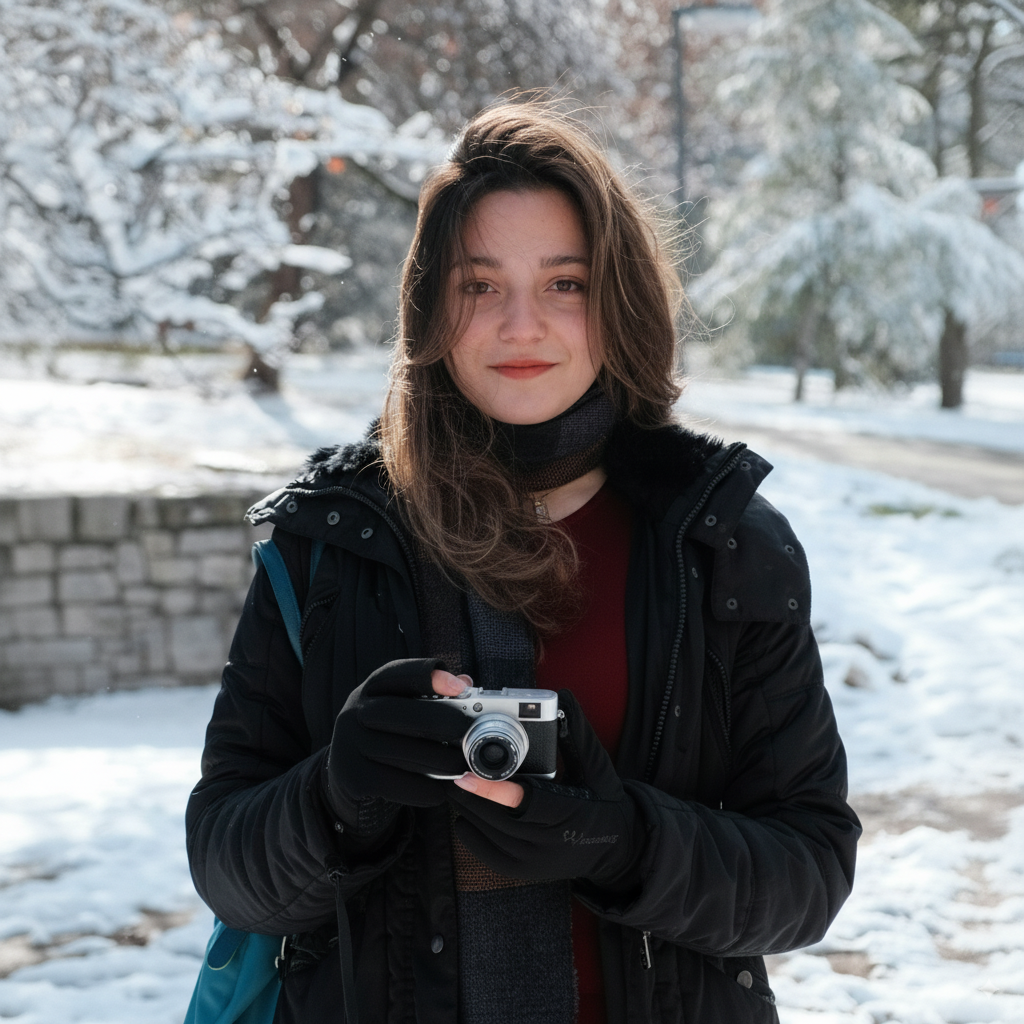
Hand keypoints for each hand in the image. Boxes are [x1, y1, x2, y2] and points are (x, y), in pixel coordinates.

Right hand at [324, 659, 471, 835]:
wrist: (351, 779)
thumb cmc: (389, 739)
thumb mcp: (404, 712)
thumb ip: (433, 696)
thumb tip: (465, 682)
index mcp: (371, 689)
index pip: (398, 673)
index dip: (429, 676)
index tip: (459, 687)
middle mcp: (354, 711)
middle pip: (400, 712)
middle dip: (440, 721)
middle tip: (468, 733)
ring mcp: (348, 744)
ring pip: (401, 751)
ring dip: (439, 761)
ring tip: (463, 766)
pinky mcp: (352, 776)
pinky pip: (395, 783)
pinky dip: (423, 789)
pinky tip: (441, 791)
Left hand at [447, 690, 643, 887]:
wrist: (616, 850)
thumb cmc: (605, 801)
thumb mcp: (598, 767)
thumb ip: (577, 734)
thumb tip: (563, 698)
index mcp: (569, 814)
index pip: (525, 802)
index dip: (492, 789)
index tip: (465, 775)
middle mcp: (549, 844)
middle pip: (496, 818)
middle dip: (470, 793)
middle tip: (451, 768)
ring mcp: (534, 862)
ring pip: (487, 834)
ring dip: (468, 808)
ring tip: (457, 785)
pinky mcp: (523, 872)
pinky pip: (486, 853)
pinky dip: (471, 831)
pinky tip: (467, 812)